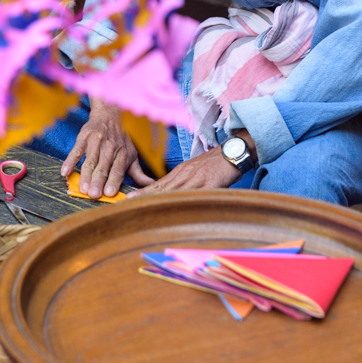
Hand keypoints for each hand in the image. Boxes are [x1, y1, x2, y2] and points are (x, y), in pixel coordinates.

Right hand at [60, 98, 153, 198]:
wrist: (108, 115)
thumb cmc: (121, 139)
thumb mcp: (132, 154)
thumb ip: (138, 172)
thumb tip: (151, 185)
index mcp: (122, 153)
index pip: (118, 169)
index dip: (114, 181)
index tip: (109, 193)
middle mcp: (110, 147)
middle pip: (103, 167)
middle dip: (98, 182)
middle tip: (93, 195)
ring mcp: (96, 142)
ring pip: (90, 161)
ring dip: (85, 175)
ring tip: (82, 188)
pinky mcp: (83, 138)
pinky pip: (76, 151)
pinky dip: (70, 161)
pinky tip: (65, 172)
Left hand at [126, 146, 240, 197]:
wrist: (232, 152)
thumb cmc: (213, 163)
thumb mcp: (194, 171)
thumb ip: (182, 181)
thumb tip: (169, 193)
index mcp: (180, 172)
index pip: (158, 184)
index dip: (144, 192)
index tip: (130, 198)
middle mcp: (186, 175)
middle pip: (163, 188)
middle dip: (146, 197)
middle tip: (130, 204)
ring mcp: (197, 179)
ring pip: (176, 191)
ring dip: (161, 200)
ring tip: (146, 208)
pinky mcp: (211, 184)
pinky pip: (197, 195)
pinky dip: (186, 202)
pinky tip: (178, 209)